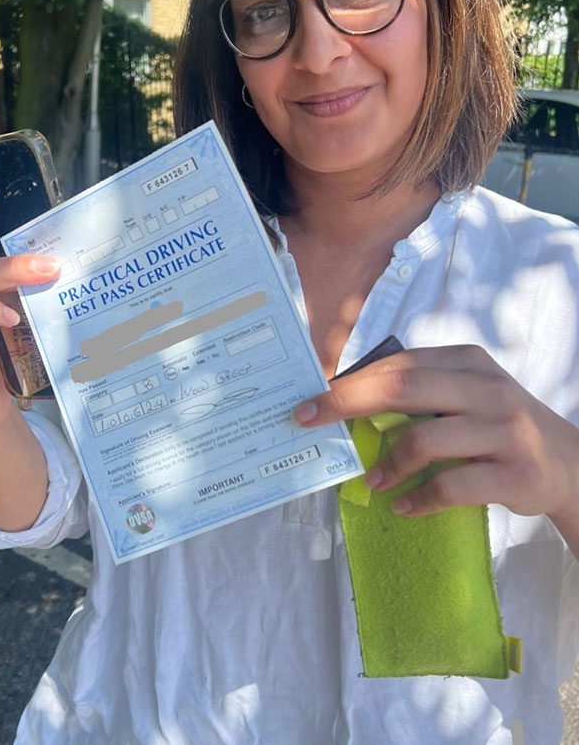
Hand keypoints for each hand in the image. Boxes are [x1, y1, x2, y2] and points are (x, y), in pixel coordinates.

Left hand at [293, 345, 578, 523]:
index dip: (351, 382)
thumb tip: (347, 405)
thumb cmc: (498, 425)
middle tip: (312, 421)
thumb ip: (420, 394)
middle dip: (349, 403)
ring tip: (371, 481)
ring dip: (387, 464)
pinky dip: (419, 499)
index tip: (313, 399)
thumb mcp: (467, 394)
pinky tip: (404, 505)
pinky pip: (452, 487)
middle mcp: (488, 389)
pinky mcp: (516, 474)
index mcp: (468, 361)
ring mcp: (505, 431)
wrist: (568, 462)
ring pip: (425, 440)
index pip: (399, 365)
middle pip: (404, 388)